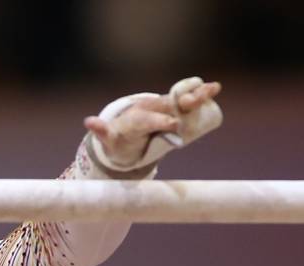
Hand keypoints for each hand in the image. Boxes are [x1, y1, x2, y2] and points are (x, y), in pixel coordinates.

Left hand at [85, 78, 221, 168]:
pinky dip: (201, 93)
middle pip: (167, 104)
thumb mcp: (108, 139)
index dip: (159, 120)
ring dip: (196, 93)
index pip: (147, 119)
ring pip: (181, 99)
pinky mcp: (174, 109)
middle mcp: (151, 107)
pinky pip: (188, 100)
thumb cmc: (118, 138)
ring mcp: (163, 107)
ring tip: (213, 88)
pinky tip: (215, 88)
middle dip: (181, 102)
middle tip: (193, 102)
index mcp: (136, 117)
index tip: (173, 125)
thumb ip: (102, 131)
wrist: (127, 132)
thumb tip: (88, 122)